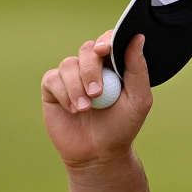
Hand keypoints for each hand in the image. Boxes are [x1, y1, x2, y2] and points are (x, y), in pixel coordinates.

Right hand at [40, 31, 151, 168]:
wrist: (99, 154)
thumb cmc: (122, 127)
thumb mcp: (138, 99)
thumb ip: (138, 68)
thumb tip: (137, 37)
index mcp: (113, 66)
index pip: (108, 41)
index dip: (105, 41)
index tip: (104, 50)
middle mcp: (91, 67)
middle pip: (87, 50)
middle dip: (91, 70)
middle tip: (97, 93)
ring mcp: (71, 76)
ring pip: (68, 64)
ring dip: (77, 87)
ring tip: (85, 109)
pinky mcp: (53, 88)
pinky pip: (53, 79)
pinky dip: (64, 94)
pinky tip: (73, 110)